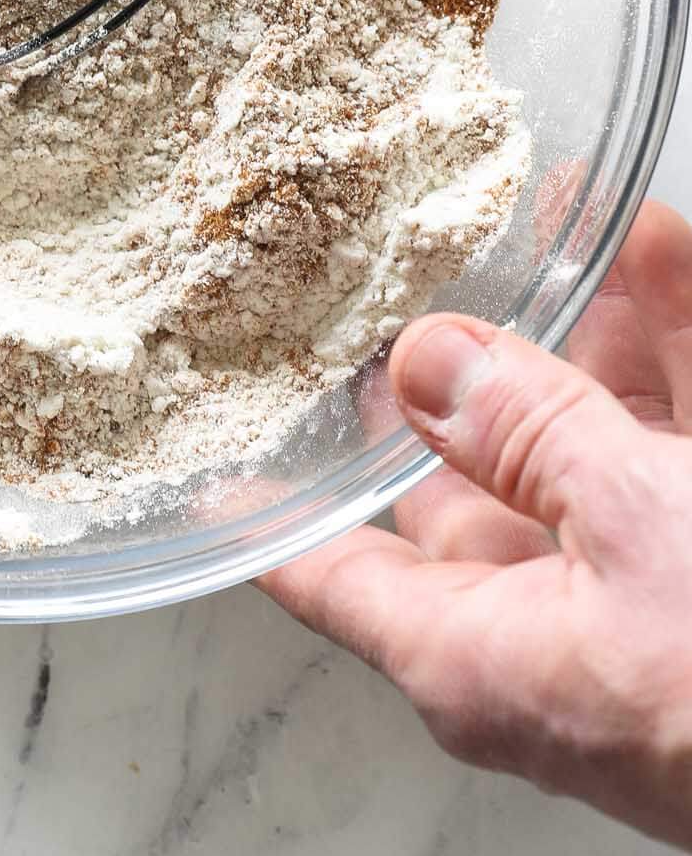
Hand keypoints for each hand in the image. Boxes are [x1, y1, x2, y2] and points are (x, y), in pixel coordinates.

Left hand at [260, 201, 691, 850]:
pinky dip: (669, 341)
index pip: (327, 570)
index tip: (209, 434)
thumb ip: (527, 432)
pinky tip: (658, 244)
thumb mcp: (635, 527)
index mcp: (477, 652)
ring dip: (579, 321)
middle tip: (420, 245)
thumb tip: (428, 361)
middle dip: (459, 351)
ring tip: (554, 202)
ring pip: (581, 435)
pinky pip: (672, 438)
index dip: (263, 499)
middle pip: (465, 471)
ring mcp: (637, 593)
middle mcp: (545, 627)